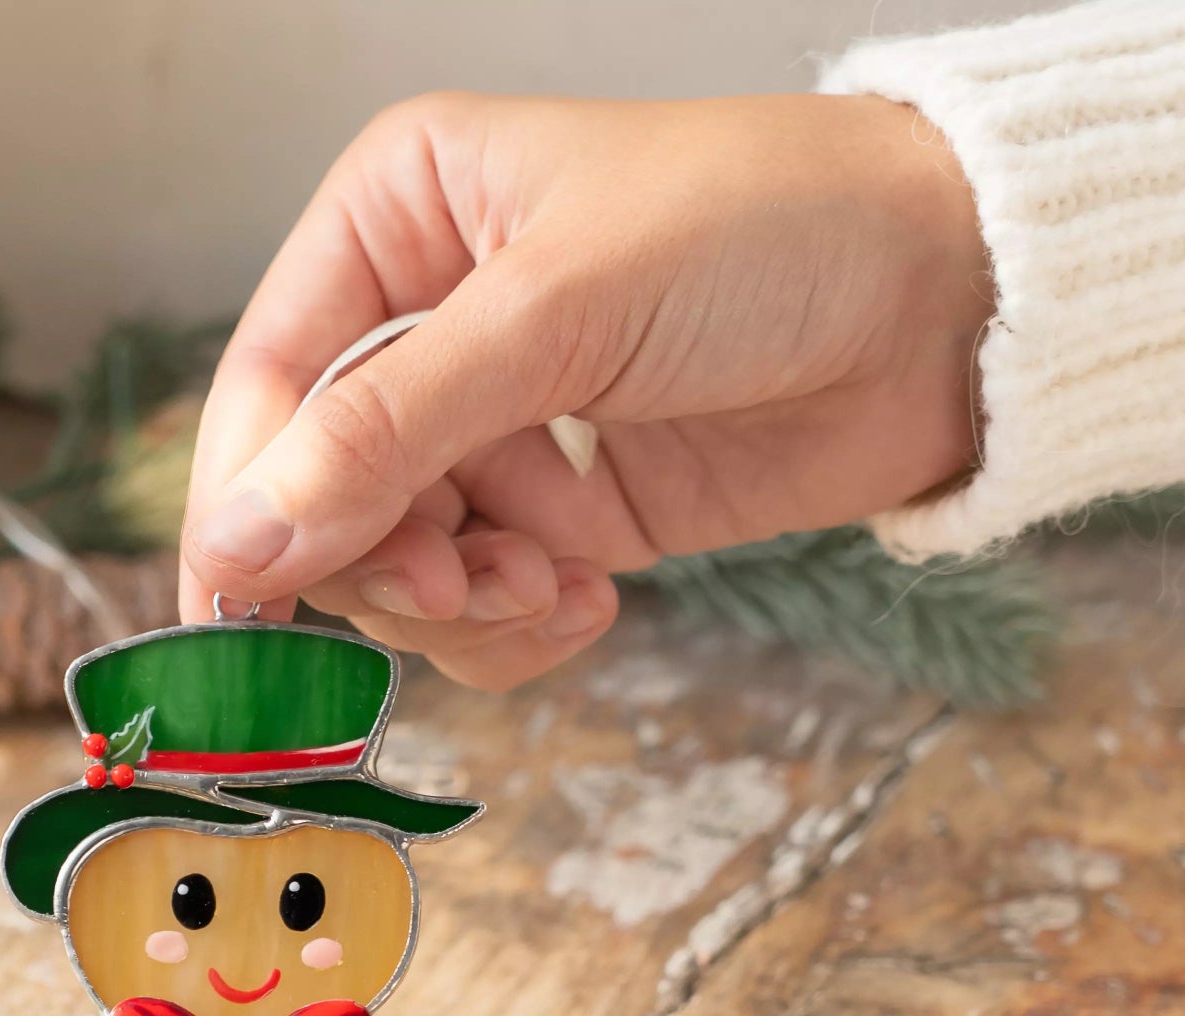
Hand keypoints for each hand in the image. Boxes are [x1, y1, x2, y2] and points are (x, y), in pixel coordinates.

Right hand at [177, 91, 989, 688]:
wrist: (948, 304)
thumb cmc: (764, 232)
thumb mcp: (555, 313)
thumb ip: (385, 434)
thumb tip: (238, 541)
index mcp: (397, 220)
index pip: (271, 382)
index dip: (246, 500)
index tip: (237, 606)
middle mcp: (427, 326)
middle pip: (322, 496)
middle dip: (384, 561)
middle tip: (457, 582)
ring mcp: (491, 429)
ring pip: (396, 568)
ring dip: (460, 605)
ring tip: (552, 584)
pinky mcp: (554, 515)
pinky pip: (480, 606)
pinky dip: (518, 625)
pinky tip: (590, 597)